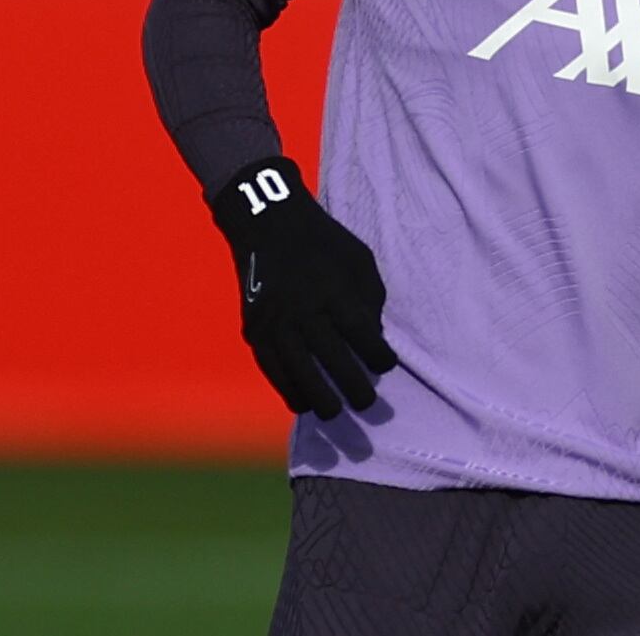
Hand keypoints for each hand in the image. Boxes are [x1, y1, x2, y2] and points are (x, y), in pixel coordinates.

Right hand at [208, 157, 397, 419]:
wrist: (270, 226)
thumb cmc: (326, 245)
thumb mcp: (360, 261)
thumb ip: (370, 299)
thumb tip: (373, 339)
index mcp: (335, 291)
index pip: (361, 334)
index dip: (377, 356)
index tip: (385, 366)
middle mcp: (304, 310)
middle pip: (332, 358)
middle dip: (353, 386)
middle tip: (367, 404)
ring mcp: (276, 322)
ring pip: (299, 370)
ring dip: (319, 397)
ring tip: (335, 413)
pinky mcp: (254, 329)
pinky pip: (272, 368)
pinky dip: (288, 388)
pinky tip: (303, 403)